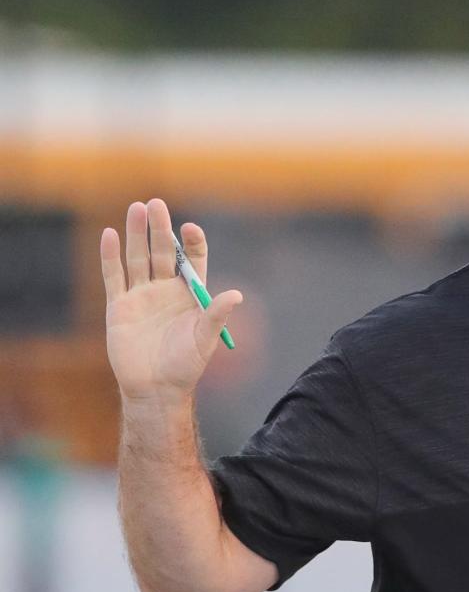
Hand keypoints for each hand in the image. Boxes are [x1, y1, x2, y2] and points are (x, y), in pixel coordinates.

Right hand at [102, 198, 242, 404]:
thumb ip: (216, 315)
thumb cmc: (185, 366)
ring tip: (136, 208)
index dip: (192, 243)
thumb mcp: (205, 339)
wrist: (156, 388)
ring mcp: (141, 296)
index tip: (190, 229)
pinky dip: (110, 255)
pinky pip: (114, 276)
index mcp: (189, 296)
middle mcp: (166, 291)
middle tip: (157, 204)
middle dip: (160, 229)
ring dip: (136, 234)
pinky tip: (109, 234)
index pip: (191, 261)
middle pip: (163, 252)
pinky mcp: (119, 306)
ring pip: (138, 258)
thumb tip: (236, 294)